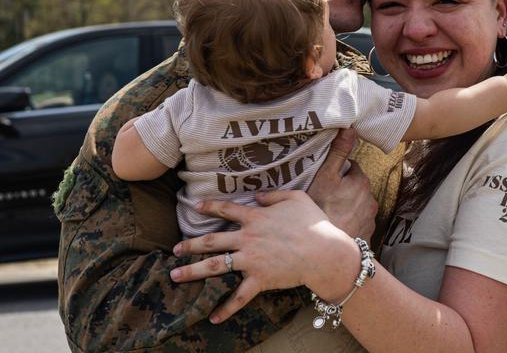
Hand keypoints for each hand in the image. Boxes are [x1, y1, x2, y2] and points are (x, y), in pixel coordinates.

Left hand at [170, 190, 360, 323]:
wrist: (324, 251)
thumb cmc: (314, 223)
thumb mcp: (297, 198)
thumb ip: (275, 194)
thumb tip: (258, 195)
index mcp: (255, 218)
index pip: (226, 209)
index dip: (209, 206)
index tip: (195, 206)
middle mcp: (248, 238)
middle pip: (212, 241)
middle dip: (190, 245)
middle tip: (175, 249)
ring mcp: (251, 260)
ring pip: (215, 266)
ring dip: (193, 271)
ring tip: (175, 275)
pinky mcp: (259, 280)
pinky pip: (239, 296)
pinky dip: (226, 309)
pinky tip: (212, 318)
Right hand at [308, 129, 377, 239]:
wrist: (325, 248)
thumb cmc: (322, 209)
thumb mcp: (325, 176)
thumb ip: (338, 152)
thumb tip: (350, 128)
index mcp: (362, 182)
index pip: (352, 168)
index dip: (338, 173)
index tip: (327, 181)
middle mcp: (371, 199)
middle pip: (356, 187)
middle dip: (345, 189)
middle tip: (326, 197)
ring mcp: (370, 218)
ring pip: (358, 205)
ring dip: (348, 206)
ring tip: (331, 213)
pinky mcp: (368, 234)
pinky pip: (359, 222)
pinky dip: (351, 222)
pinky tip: (338, 225)